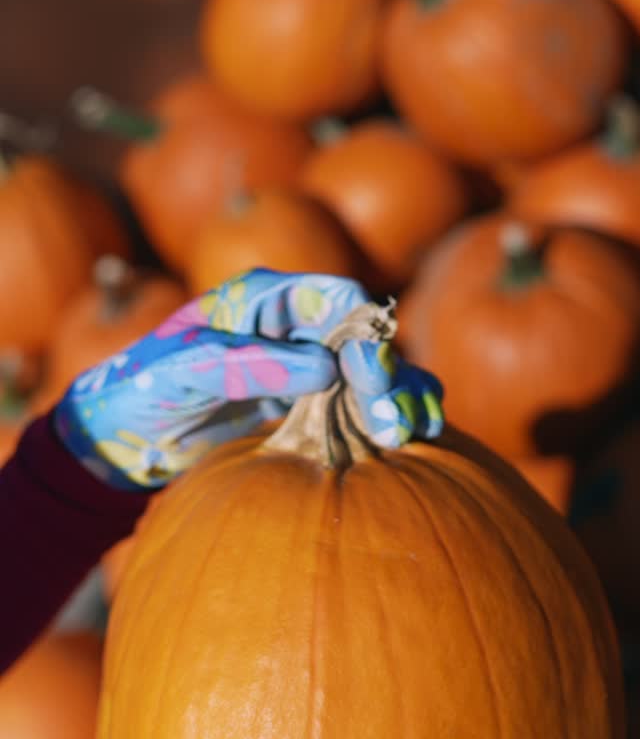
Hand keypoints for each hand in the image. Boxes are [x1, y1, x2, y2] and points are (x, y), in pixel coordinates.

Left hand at [55, 269, 442, 489]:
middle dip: (389, 376)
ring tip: (415, 432)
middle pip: (365, 338)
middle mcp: (294, 325)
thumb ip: (248, 363)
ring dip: (400, 398)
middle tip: (396, 423)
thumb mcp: (184, 370)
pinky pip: (360, 405)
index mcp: (264, 298)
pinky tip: (410, 440)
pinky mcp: (308, 405)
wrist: (125, 436)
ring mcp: (305, 365)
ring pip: (372, 372)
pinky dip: (388, 418)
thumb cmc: (143, 387)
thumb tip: (325, 367)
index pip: (336, 298)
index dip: (365, 334)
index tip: (373, 379)